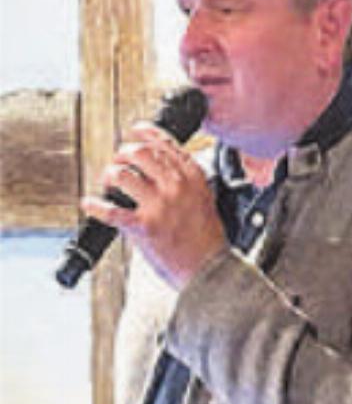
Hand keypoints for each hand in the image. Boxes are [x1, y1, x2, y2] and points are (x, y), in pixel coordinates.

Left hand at [81, 121, 226, 288]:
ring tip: (108, 182)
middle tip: (118, 163)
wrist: (210, 270)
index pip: (163, 143)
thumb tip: (156, 164)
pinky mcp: (144, 227)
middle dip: (123, 154)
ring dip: (109, 176)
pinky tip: (88, 204)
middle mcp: (176, 187)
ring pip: (122, 175)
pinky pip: (111, 211)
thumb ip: (185, 179)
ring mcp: (159, 206)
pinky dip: (95, 207)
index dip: (143, 133)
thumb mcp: (204, 199)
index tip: (134, 133)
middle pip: (139, 153)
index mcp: (192, 177)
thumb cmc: (206, 239)